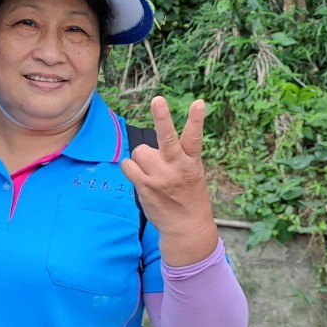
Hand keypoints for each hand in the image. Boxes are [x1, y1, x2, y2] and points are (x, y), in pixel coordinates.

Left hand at [120, 96, 218, 266]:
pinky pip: (128, 165)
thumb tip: (152, 142)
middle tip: (158, 100)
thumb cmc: (188, 194)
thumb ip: (178, 155)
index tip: (199, 103)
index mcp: (191, 161)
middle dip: (162, 118)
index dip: (196, 119)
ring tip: (151, 170)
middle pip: (168, 138)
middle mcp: (176, 167)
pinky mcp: (145, 186)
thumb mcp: (193, 172)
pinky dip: (131, 167)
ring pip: (140, 151)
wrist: (186, 226)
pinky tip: (140, 176)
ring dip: (141, 158)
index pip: (194, 137)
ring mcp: (159, 177)